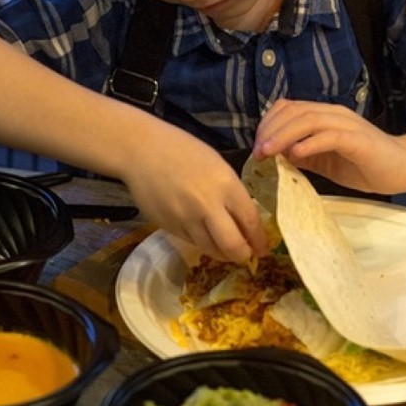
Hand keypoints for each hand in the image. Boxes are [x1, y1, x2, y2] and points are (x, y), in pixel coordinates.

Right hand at [121, 128, 269, 263]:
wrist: (141, 150)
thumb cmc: (183, 150)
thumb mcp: (217, 165)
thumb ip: (232, 193)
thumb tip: (245, 221)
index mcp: (226, 185)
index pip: (251, 222)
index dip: (259, 240)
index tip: (263, 248)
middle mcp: (208, 206)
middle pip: (233, 246)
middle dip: (243, 254)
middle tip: (246, 254)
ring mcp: (186, 219)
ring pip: (211, 249)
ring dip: (223, 252)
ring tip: (227, 248)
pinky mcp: (169, 227)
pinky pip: (192, 242)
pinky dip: (203, 243)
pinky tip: (205, 236)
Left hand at [252, 98, 405, 193]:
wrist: (403, 167)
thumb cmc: (365, 164)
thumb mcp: (324, 161)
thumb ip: (302, 156)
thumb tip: (275, 157)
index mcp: (324, 116)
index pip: (288, 108)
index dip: (268, 124)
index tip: (256, 147)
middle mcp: (333, 114)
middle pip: (293, 111)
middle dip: (270, 130)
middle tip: (257, 152)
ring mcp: (346, 124)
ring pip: (307, 119)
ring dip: (283, 135)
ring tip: (267, 153)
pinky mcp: (357, 139)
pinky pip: (329, 135)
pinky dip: (309, 143)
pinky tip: (295, 155)